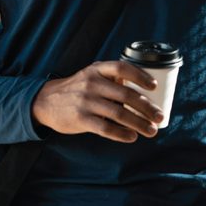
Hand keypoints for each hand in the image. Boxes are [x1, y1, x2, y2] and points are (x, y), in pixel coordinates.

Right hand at [31, 61, 162, 141]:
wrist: (46, 102)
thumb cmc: (77, 89)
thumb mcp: (91, 76)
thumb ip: (112, 79)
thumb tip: (143, 92)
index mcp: (97, 69)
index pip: (122, 68)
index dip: (141, 76)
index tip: (154, 87)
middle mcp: (92, 83)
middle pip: (126, 95)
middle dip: (147, 107)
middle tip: (159, 117)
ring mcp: (86, 102)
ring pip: (119, 114)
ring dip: (139, 123)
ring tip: (151, 130)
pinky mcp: (81, 119)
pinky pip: (106, 128)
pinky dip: (122, 134)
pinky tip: (132, 137)